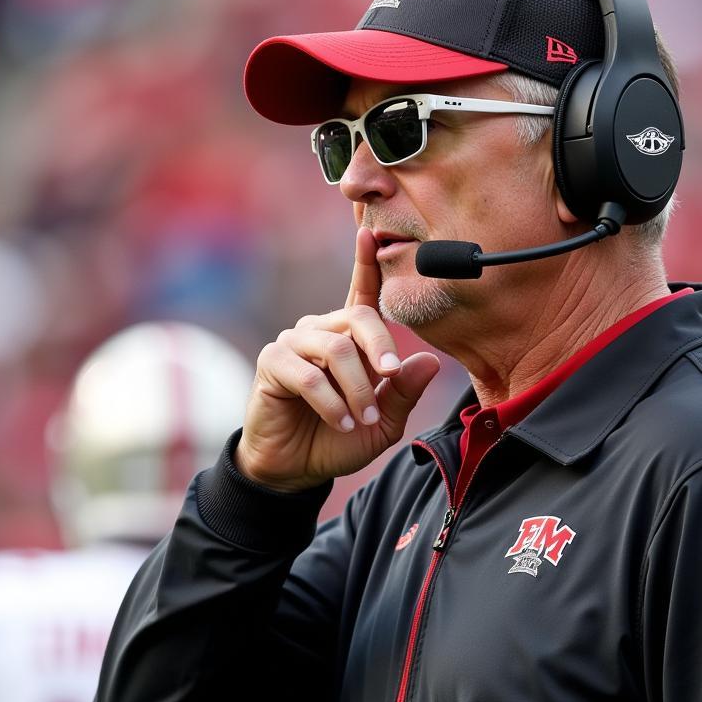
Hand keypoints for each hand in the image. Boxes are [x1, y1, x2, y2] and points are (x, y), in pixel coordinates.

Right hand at [235, 227, 440, 490]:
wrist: (296, 468)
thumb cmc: (339, 439)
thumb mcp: (382, 422)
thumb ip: (404, 393)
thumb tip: (429, 361)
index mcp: (348, 337)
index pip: (361, 292)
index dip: (367, 263)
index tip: (371, 233)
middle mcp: (320, 331)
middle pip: (357, 318)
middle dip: (381, 348)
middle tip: (391, 376)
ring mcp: (293, 343)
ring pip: (335, 349)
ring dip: (357, 388)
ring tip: (361, 419)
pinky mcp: (272, 363)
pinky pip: (308, 374)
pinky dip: (330, 401)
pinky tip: (339, 421)